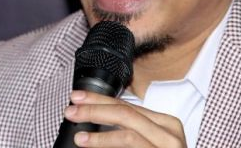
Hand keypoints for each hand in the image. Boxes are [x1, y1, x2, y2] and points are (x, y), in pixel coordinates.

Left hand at [63, 90, 186, 147]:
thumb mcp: (150, 142)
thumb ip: (130, 130)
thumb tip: (97, 117)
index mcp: (166, 124)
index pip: (129, 106)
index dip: (100, 100)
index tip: (78, 98)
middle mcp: (169, 135)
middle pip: (126, 114)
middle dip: (94, 109)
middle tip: (71, 110)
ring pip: (128, 135)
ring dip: (99, 135)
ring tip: (79, 137)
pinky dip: (107, 146)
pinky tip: (92, 146)